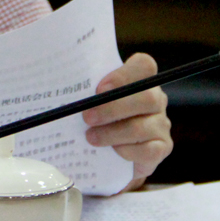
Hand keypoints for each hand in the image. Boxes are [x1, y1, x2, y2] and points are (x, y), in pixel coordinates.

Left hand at [82, 53, 172, 191]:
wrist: (106, 155)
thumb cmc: (94, 119)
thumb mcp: (88, 101)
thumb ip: (84, 92)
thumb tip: (57, 90)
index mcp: (138, 80)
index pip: (144, 65)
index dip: (123, 75)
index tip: (99, 88)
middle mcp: (155, 99)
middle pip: (147, 97)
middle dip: (113, 108)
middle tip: (87, 118)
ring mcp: (160, 123)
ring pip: (144, 126)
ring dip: (113, 133)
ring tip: (90, 137)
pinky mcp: (162, 148)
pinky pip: (149, 150)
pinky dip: (127, 151)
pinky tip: (112, 152)